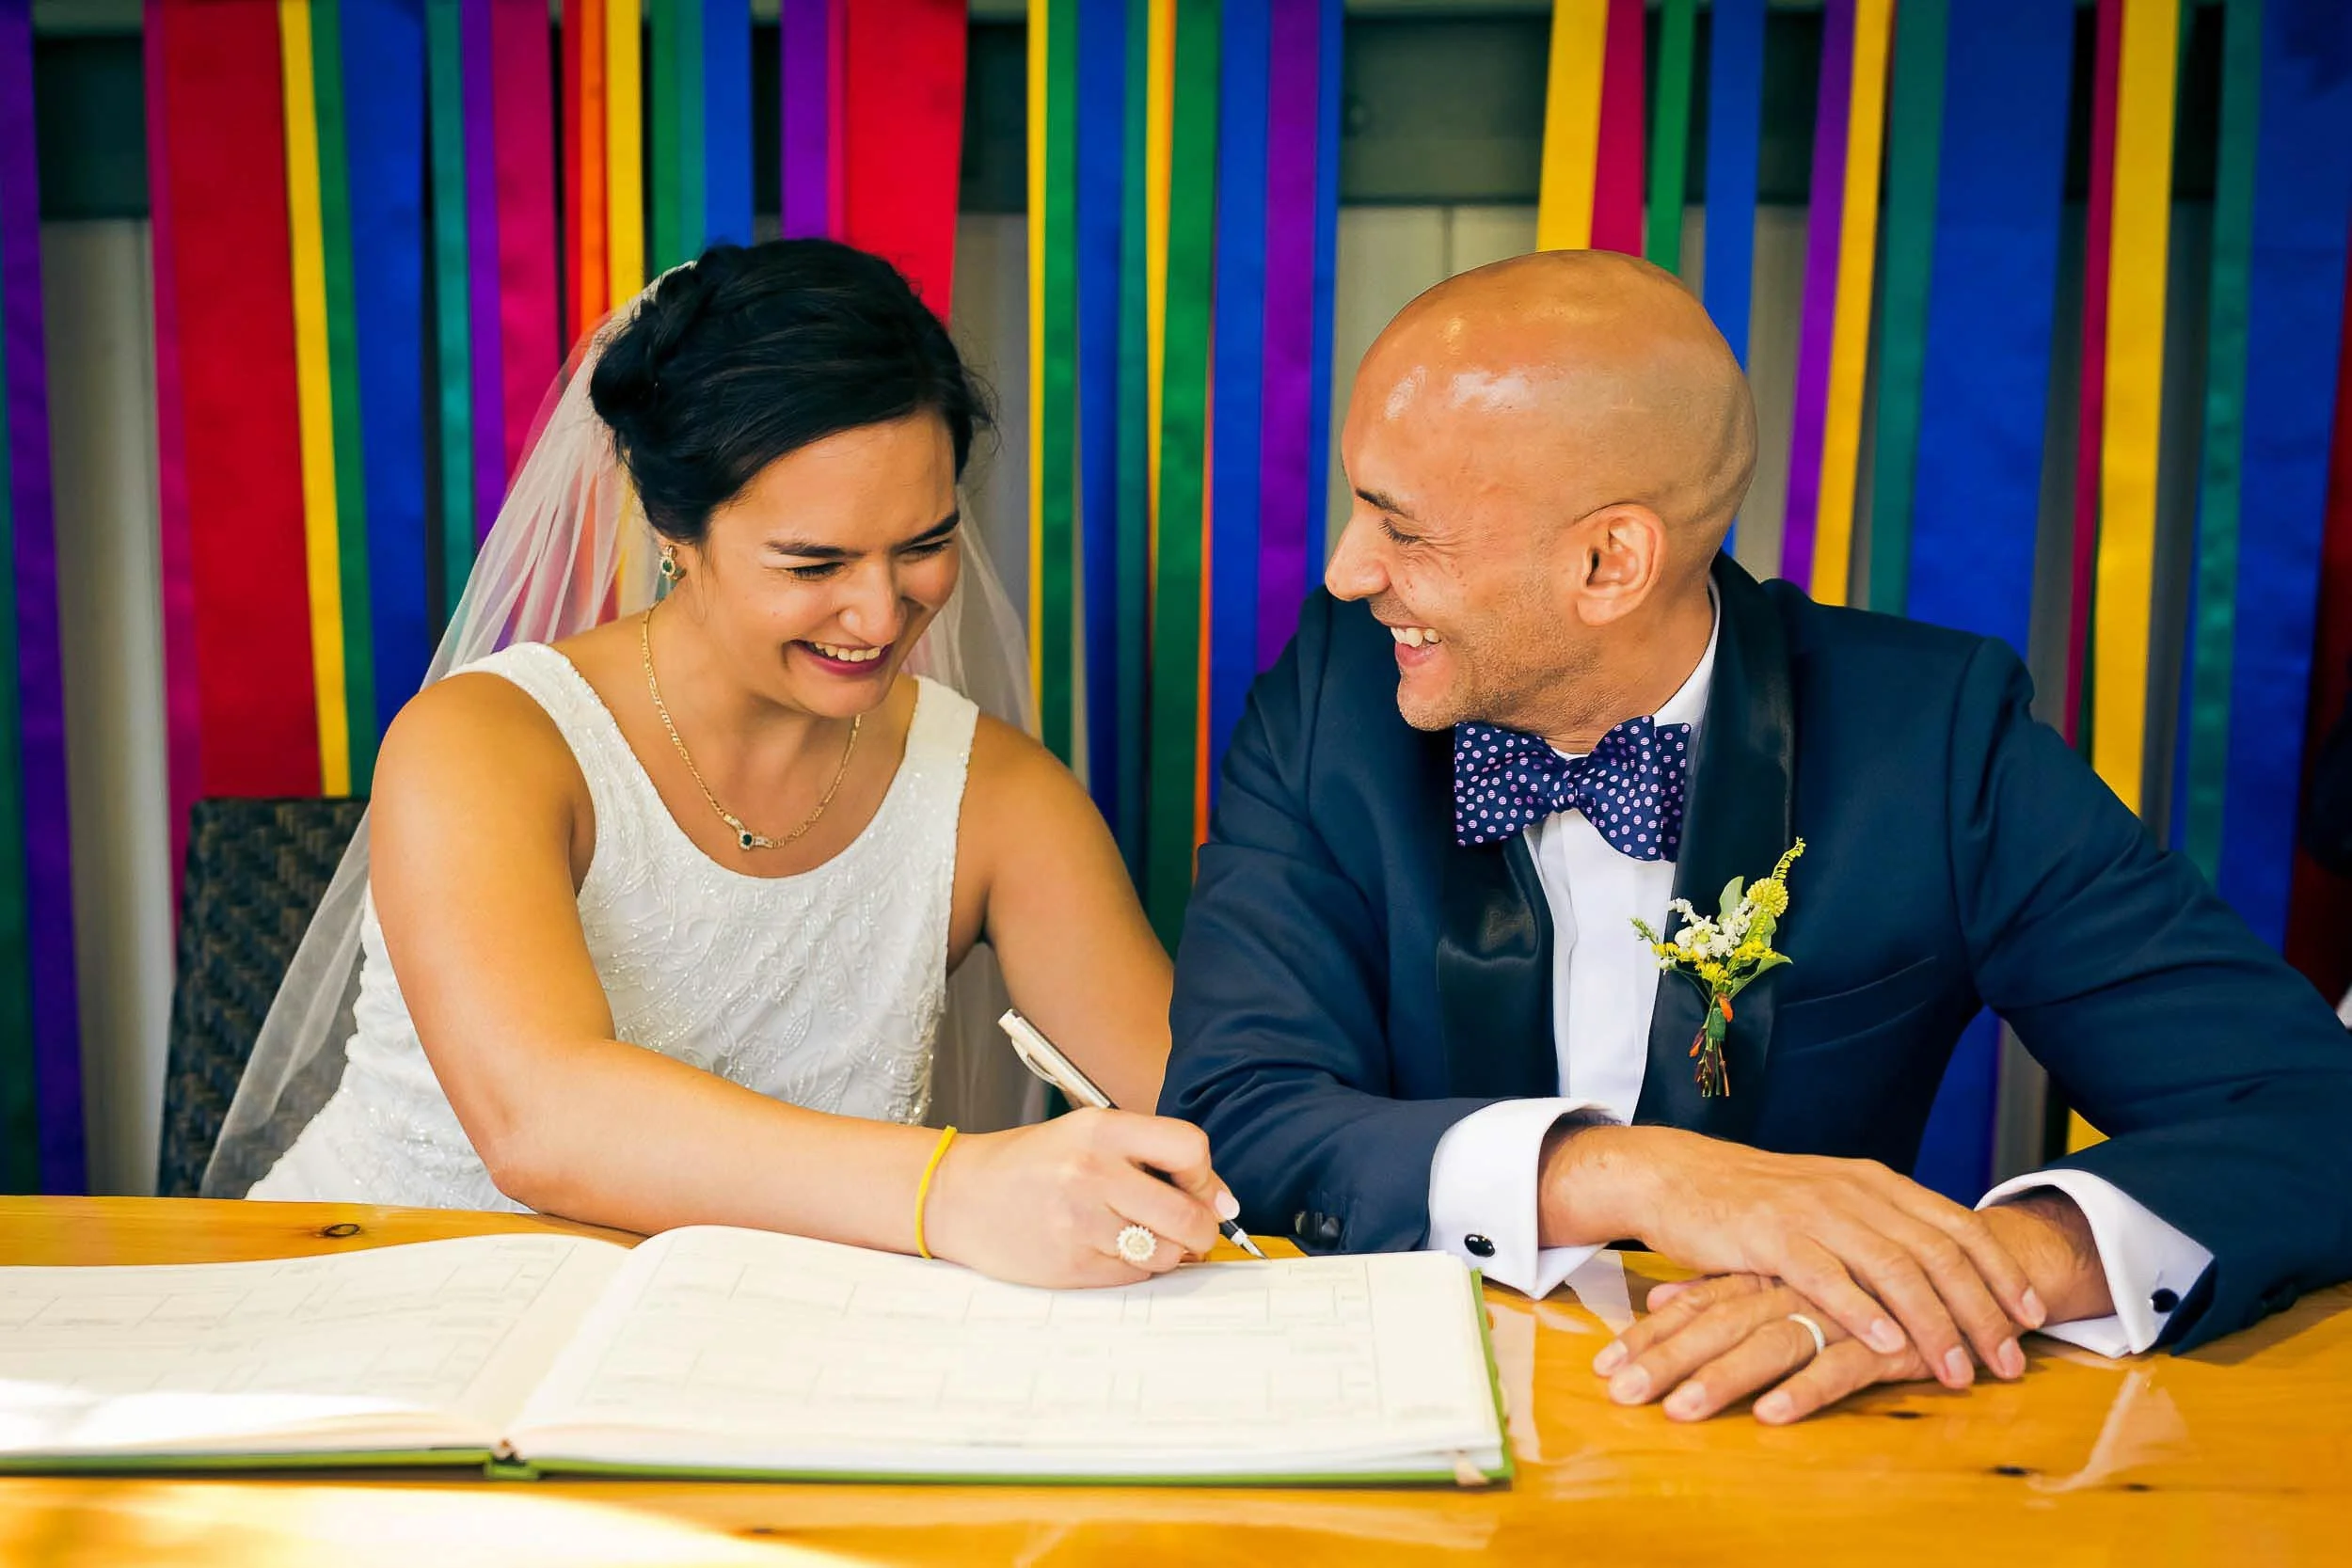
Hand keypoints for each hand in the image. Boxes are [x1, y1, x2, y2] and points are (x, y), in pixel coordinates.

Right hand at [920, 1108, 1239, 1287]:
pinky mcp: (1072, 1266)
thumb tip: (1221, 1201)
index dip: (1206, 1176)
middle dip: (1202, 1230)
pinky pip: (1134, 1276)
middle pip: (1188, 1215)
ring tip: (1140, 1236)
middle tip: (1191, 1230)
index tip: (1199, 1189)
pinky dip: (1134, 1268)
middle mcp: (1092, 1174)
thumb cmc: (1030, 1164)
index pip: (1189, 1148)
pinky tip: (1108, 1249)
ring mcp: (1081, 1224)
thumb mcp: (1086, 1134)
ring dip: (1168, 1252)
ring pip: (1166, 1254)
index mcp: (1101, 1131)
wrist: (959, 1196)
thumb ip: (1151, 1156)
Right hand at [1541, 1125, 2045, 1389]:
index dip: (2000, 1271)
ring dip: (1933, 1323)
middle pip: (1938, 1252)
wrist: (1676, 1175)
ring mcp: (1813, 1211)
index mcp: (1875, 1182)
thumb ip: (1881, 1227)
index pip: (1957, 1225)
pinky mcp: (1769, 1236)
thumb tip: (1941, 1268)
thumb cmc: (1756, 1199)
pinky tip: (1886, 1342)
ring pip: (1892, 1267)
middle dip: (1982, 1311)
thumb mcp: (1830, 1202)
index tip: (2033, 1316)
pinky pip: (1825, 1276)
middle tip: (2007, 1361)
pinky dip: (1860, 1310)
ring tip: (1958, 1369)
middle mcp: (1854, 1191)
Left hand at [1592, 1273, 1956, 1422]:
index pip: (1697, 1306)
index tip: (1602, 1372)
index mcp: (1769, 1272)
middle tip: (1620, 1396)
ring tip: (1680, 1411)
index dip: (1650, 1338)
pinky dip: (1804, 1389)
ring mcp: (1839, 1310)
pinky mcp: (1886, 1338)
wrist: (1963, 1259)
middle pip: (1719, 1325)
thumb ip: (1726, 1287)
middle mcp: (1796, 1285)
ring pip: (1769, 1343)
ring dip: (1722, 1379)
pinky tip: (1770, 1414)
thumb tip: (1659, 1302)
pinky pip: (1840, 1366)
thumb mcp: (1786, 1277)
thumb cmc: (1862, 1279)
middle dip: (1666, 1362)